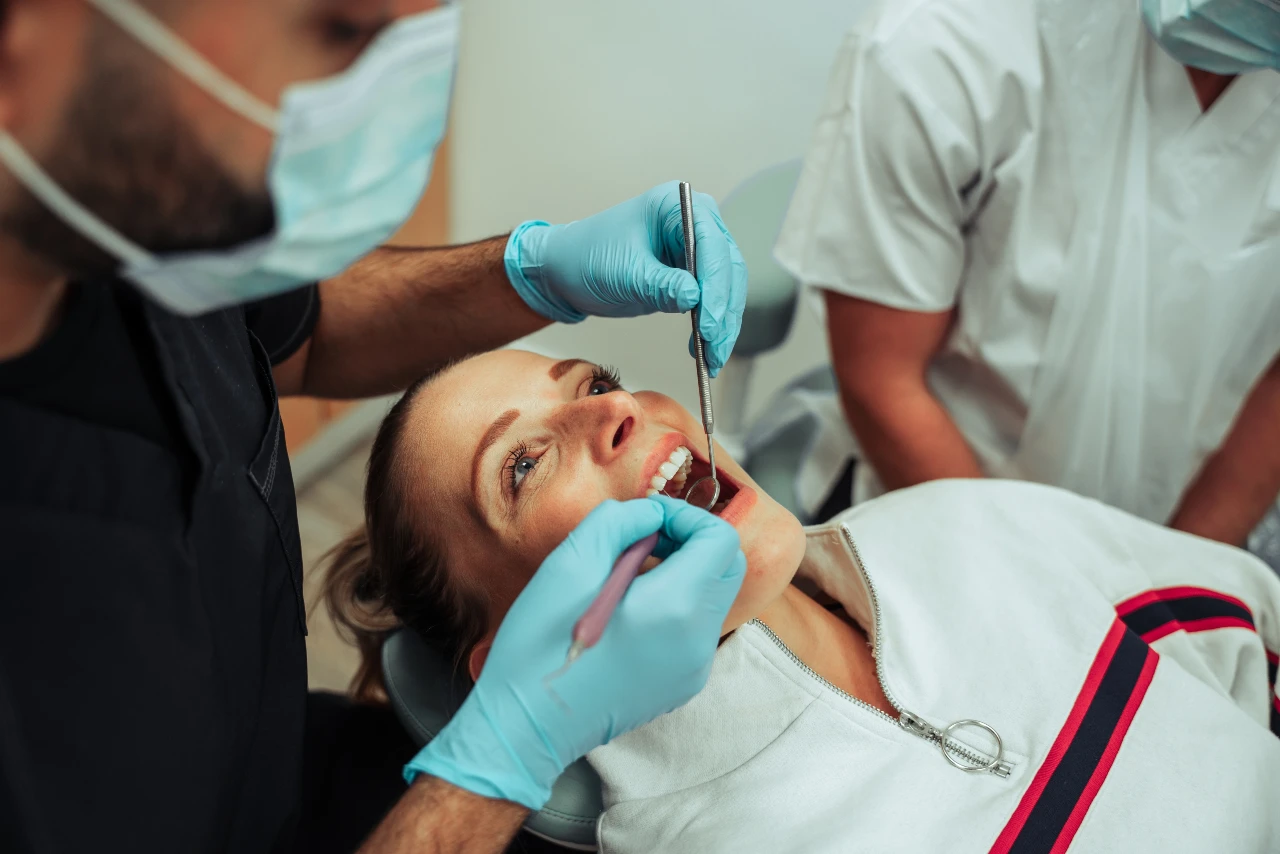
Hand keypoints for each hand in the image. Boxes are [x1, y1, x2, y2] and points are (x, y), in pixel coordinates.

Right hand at [404, 496, 745, 808]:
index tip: (647, 519)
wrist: (525, 726)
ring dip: (682, 572)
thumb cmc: (540, 644)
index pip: (720, 540)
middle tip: (643, 540)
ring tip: (626, 578)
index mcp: (675, 606)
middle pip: (727, 567)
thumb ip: (620, 521)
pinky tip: (627, 614)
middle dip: (692, 541)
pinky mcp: (681, 685)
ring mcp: (694, 668)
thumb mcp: (570, 563)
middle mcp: (697, 640)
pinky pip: (695, 629)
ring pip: (711, 597)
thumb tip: (651, 515)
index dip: (686, 516)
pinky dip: (674, 606)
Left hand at [503, 181, 747, 374]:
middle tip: (715, 345)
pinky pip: (713, 299)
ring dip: (724, 323)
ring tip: (713, 357)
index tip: (711, 322)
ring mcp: (695, 247)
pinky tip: (705, 350)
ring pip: (726, 287)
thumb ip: (660, 284)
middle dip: (724, 309)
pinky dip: (713, 325)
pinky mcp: (692, 272)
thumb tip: (695, 297)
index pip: (711, 244)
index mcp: (675, 204)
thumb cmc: (587, 258)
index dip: (715, 286)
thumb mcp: (623, 273)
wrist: (566, 271)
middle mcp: (693, 221)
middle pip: (726, 266)